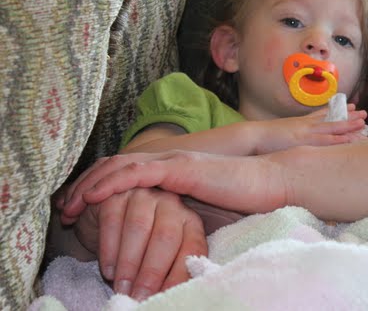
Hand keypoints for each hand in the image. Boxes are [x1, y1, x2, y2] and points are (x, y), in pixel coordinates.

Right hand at [58, 188, 207, 299]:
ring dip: (129, 262)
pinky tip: (108, 269)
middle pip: (166, 237)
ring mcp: (145, 196)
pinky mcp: (117, 194)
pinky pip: (113, 220)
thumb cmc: (141, 245)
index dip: (180, 274)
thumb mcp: (162, 257)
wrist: (107, 221)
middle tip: (139, 296)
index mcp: (189, 221)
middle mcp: (171, 205)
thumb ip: (169, 271)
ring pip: (139, 227)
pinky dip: (109, 249)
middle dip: (152, 271)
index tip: (166, 296)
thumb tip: (167, 296)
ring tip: (121, 286)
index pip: (192, 247)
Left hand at [59, 151, 286, 221]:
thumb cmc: (243, 200)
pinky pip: (138, 173)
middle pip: (115, 166)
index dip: (99, 186)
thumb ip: (177, 215)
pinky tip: (96, 197)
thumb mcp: (200, 210)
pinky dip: (113, 183)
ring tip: (71, 205)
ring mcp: (173, 161)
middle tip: (64, 206)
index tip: (79, 206)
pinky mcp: (180, 168)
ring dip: (91, 185)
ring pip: (120, 167)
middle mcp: (168, 160)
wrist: (270, 183)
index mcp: (172, 170)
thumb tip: (157, 238)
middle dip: (85, 184)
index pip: (126, 172)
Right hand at [251, 104, 367, 153]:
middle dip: (348, 116)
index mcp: (298, 124)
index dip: (336, 111)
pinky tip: (351, 138)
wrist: (249, 138)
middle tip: (364, 112)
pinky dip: (339, 138)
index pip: (321, 115)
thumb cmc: (259, 141)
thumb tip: (287, 141)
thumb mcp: (276, 137)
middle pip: (330, 119)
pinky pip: (325, 140)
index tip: (349, 106)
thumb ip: (285, 138)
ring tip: (364, 120)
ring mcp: (304, 131)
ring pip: (332, 127)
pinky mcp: (303, 140)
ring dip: (348, 124)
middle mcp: (304, 125)